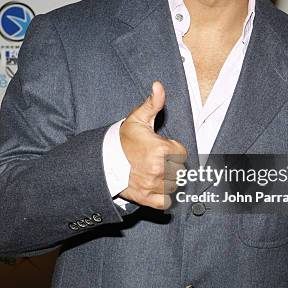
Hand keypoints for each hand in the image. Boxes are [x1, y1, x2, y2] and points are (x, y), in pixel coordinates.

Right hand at [118, 81, 186, 209]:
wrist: (104, 160)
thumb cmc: (124, 139)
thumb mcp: (139, 118)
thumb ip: (153, 103)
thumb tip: (158, 85)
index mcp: (162, 150)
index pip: (183, 154)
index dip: (173, 150)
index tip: (162, 148)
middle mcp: (159, 169)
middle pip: (180, 170)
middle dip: (172, 165)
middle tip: (158, 160)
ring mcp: (153, 186)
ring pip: (174, 186)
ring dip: (168, 180)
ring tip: (155, 172)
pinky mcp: (146, 198)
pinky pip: (166, 202)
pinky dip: (164, 197)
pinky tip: (156, 187)